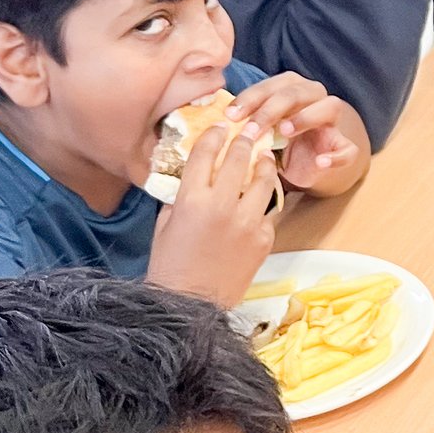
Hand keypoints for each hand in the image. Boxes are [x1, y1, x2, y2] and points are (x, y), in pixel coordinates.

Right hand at [146, 121, 280, 306]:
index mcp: (192, 200)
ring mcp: (248, 221)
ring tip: (263, 157)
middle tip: (247, 132)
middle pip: (238, 159)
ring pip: (263, 179)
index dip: (214, 135)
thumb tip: (194, 177)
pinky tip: (261, 196)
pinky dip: (264, 202)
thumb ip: (180, 198)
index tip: (220, 127)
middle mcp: (223, 205)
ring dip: (263, 164)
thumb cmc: (170, 265)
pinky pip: (268, 210)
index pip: (205, 154)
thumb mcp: (164, 225)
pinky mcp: (264, 238)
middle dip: (243, 140)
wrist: (191, 305)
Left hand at [223, 73, 361, 189]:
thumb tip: (216, 119)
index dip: (251, 97)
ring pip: (330, 107)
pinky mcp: (344, 148)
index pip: (273, 84)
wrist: (307, 166)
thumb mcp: (261, 129)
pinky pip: (347, 149)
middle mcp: (316, 98)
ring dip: (306, 117)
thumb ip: (247, 120)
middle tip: (250, 130)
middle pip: (297, 92)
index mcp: (294, 89)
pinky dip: (335, 155)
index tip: (230, 115)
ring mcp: (333, 123)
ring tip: (285, 132)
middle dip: (271, 109)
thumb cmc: (278, 142)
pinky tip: (320, 162)